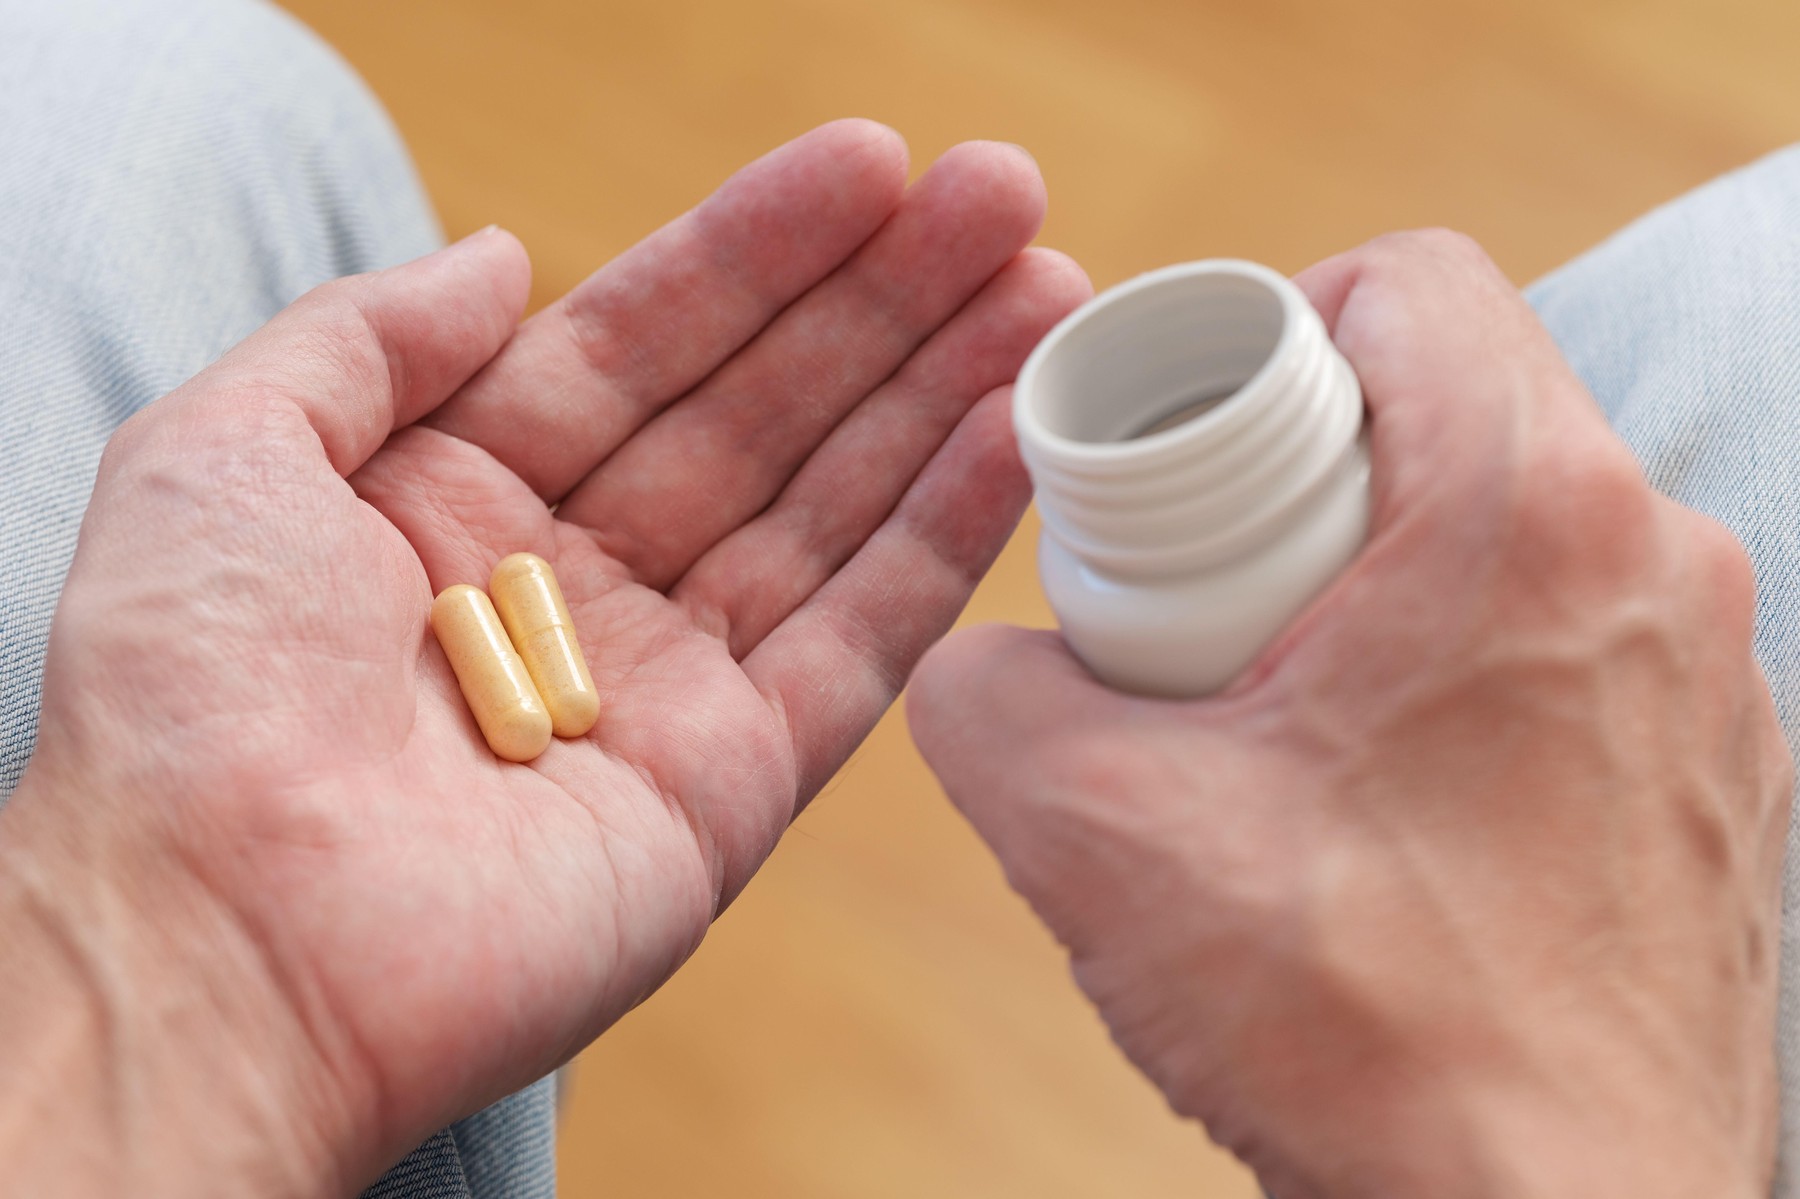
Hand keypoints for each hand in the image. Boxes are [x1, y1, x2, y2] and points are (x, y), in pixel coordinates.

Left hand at [0, 120, 1089, 1194]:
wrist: (215, 946)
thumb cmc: (185, 698)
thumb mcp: (223, 448)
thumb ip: (367, 335)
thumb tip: (505, 252)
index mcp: (458, 499)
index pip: (644, 341)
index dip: (760, 250)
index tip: (871, 164)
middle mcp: (576, 583)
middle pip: (765, 413)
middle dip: (889, 304)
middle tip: (1006, 199)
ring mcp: (664, 686)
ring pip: (834, 511)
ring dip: (945, 399)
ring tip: (1050, 291)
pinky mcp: (734, 785)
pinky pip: (860, 638)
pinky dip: (945, 538)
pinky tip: (1019, 436)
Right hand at [909, 231, 1791, 1198]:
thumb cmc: (1368, 1026)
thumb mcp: (1096, 836)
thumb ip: (984, 699)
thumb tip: (980, 663)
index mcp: (1527, 512)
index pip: (1411, 281)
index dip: (1276, 320)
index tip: (1200, 434)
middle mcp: (1654, 561)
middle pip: (1464, 403)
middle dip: (1317, 458)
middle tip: (1213, 579)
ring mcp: (1705, 674)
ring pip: (1523, 525)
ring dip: (1392, 566)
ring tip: (1285, 698)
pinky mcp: (1715, 773)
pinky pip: (1575, 641)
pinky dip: (1469, 664)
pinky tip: (1383, 791)